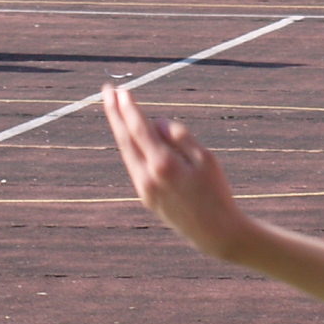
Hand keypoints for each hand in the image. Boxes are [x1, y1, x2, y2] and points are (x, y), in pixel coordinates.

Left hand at [103, 82, 250, 260]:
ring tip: (115, 108)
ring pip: (126, 152)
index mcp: (164, 165)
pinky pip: (134, 164)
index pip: (139, 129)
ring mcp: (144, 189)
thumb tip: (156, 122)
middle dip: (114, 113)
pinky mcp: (146, 197)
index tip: (122, 91)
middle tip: (107, 91)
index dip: (129, 108)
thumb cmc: (216, 192)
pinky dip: (130, 146)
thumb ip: (180, 136)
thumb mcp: (207, 159)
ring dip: (119, 128)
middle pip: (124, 138)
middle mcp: (148, 177)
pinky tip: (130, 135)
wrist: (215, 233)